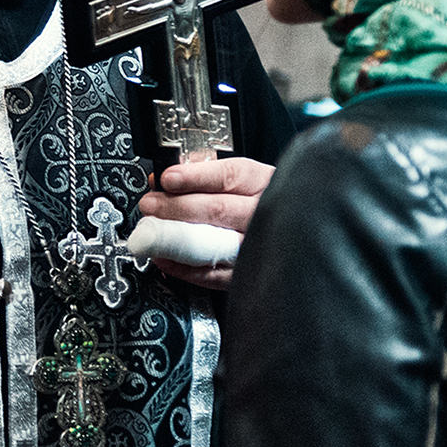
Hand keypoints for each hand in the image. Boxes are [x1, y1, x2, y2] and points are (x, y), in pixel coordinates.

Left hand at [136, 156, 273, 291]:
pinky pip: (212, 275)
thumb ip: (209, 171)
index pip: (229, 176)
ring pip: (213, 243)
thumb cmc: (261, 201)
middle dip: (175, 207)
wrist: (296, 234)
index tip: (166, 178)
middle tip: (150, 205)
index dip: (194, 177)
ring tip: (152, 231)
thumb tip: (168, 175)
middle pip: (217, 209)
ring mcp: (259, 247)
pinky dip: (183, 267)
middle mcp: (265, 215)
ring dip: (174, 237)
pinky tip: (165, 256)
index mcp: (264, 183)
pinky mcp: (248, 275)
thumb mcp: (246, 178)